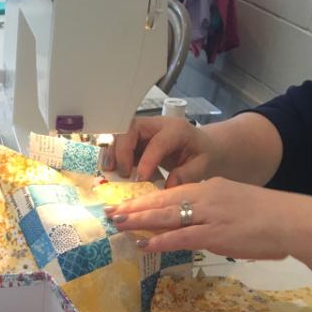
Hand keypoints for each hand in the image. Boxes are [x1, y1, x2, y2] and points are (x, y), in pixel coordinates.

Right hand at [106, 116, 223, 185]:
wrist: (200, 147)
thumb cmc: (201, 155)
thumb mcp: (201, 166)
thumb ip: (186, 175)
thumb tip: (168, 186)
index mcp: (176, 130)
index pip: (158, 142)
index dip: (147, 160)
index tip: (140, 179)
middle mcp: (157, 125)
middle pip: (132, 129)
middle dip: (123, 150)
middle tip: (124, 173)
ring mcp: (144, 131)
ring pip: (121, 134)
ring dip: (113, 152)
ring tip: (110, 171)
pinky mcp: (136, 140)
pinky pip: (120, 144)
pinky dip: (113, 156)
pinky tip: (110, 170)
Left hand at [106, 177, 300, 259]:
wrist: (291, 220)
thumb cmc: (269, 218)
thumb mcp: (236, 207)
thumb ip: (214, 214)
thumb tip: (197, 227)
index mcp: (211, 188)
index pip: (172, 192)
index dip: (147, 199)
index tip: (127, 204)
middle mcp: (206, 196)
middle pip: (163, 201)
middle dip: (134, 207)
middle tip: (111, 212)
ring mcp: (209, 214)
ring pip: (167, 215)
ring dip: (140, 220)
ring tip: (118, 224)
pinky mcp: (214, 232)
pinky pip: (181, 235)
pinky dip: (160, 239)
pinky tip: (144, 243)